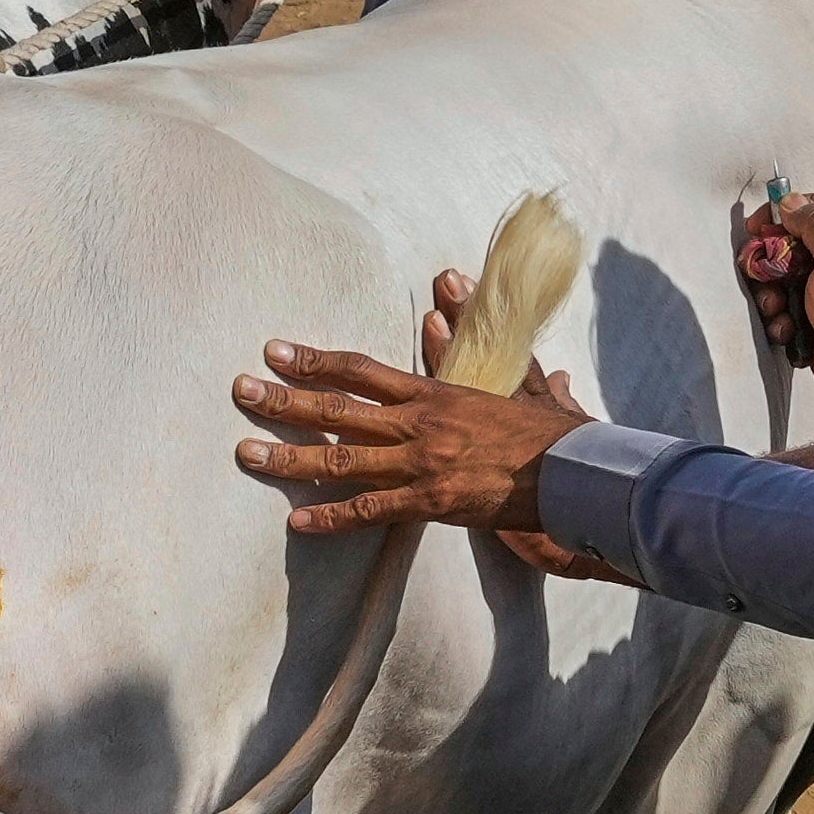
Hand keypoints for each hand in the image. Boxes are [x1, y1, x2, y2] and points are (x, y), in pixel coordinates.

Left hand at [235, 275, 587, 554]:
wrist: (573, 473)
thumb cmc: (542, 430)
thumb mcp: (505, 377)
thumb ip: (470, 338)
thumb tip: (447, 292)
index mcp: (432, 392)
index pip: (360, 369)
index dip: (314, 359)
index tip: (274, 351)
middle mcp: (418, 424)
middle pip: (337, 408)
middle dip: (283, 400)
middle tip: (240, 391)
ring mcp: (420, 464)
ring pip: (340, 459)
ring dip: (289, 458)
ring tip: (246, 454)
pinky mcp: (430, 502)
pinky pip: (368, 512)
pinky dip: (330, 518)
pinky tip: (296, 521)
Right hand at [734, 190, 813, 408]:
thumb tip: (789, 201)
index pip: (809, 210)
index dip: (779, 214)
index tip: (756, 227)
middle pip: (784, 249)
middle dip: (766, 263)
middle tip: (763, 276)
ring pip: (777, 285)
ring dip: (769, 297)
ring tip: (777, 309)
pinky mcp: (809, 323)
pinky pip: (780, 316)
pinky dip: (779, 323)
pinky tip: (789, 330)